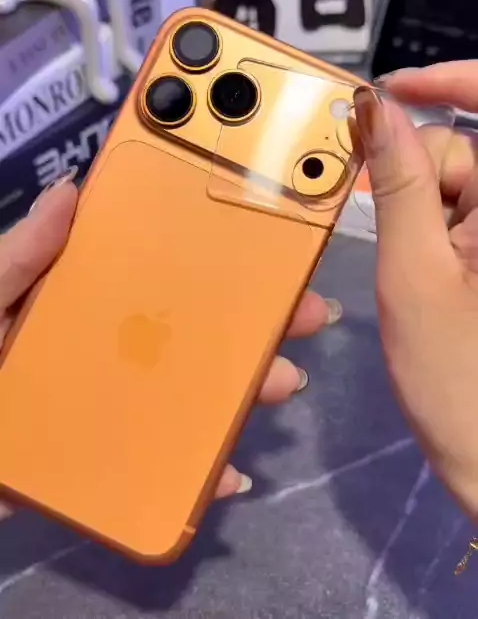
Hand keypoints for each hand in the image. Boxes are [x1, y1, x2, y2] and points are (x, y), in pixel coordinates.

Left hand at [0, 177, 339, 511]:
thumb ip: (22, 255)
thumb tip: (70, 190)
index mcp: (88, 306)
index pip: (160, 276)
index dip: (214, 260)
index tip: (266, 244)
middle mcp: (114, 354)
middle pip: (193, 335)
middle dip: (255, 324)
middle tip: (307, 313)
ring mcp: (114, 409)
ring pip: (192, 397)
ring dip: (244, 390)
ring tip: (282, 382)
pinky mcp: (106, 465)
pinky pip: (163, 466)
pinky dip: (200, 471)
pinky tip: (232, 469)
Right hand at [354, 62, 477, 519]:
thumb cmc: (459, 380)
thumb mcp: (415, 272)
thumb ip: (398, 182)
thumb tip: (375, 107)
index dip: (447, 79)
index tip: (390, 93)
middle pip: (469, 149)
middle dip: (422, 174)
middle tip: (397, 234)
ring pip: (464, 183)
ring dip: (427, 210)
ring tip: (419, 274)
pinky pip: (468, 214)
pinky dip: (439, 228)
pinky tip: (433, 274)